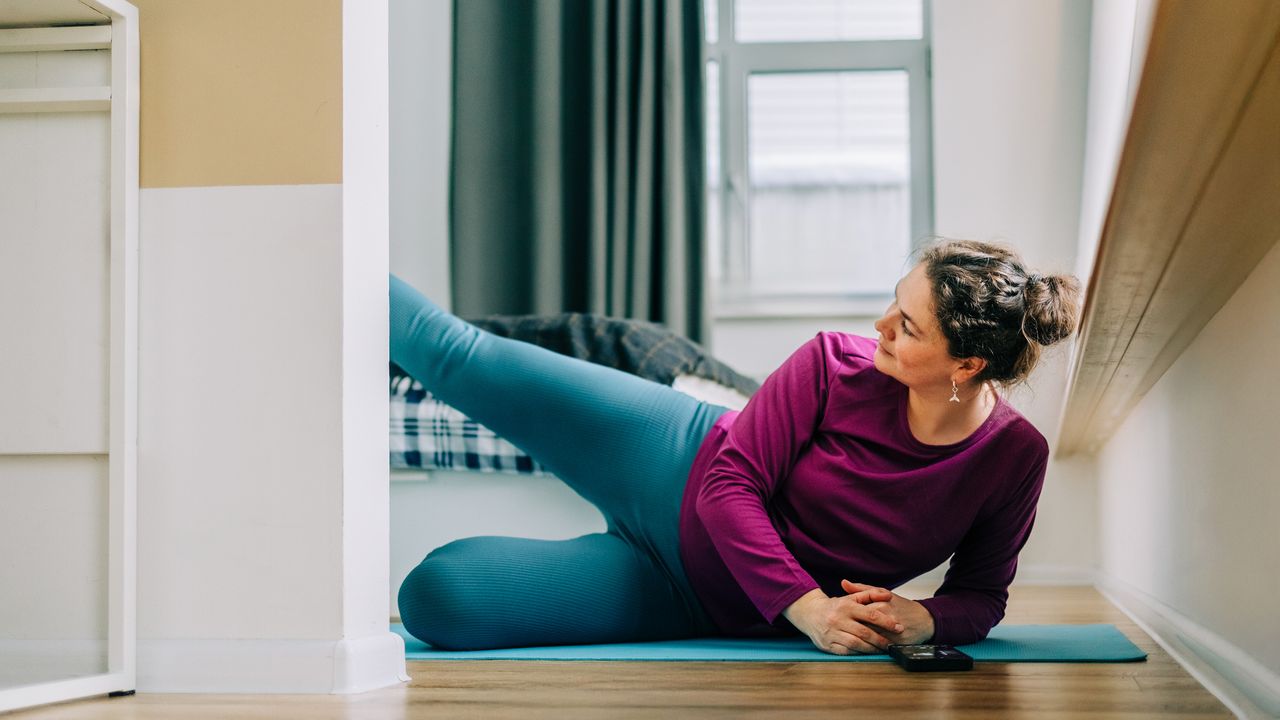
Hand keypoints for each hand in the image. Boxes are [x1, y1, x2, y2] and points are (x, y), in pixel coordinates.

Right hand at [782, 585, 905, 655]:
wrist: (809, 613)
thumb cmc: (835, 606)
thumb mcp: (851, 597)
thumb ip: (870, 594)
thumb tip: (888, 595)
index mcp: (846, 606)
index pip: (871, 615)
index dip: (887, 622)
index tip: (898, 627)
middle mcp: (838, 619)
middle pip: (865, 632)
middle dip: (881, 639)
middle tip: (892, 643)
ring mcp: (832, 633)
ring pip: (856, 644)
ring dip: (871, 648)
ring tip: (882, 649)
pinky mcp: (827, 645)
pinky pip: (846, 651)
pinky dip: (858, 652)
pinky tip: (866, 652)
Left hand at [840, 580, 935, 645]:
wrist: (924, 619)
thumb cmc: (901, 605)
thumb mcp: (882, 593)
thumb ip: (861, 589)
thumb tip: (843, 583)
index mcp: (880, 604)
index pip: (857, 611)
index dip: (847, 616)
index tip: (841, 618)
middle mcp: (886, 617)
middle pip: (861, 625)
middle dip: (851, 629)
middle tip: (843, 630)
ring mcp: (891, 632)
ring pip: (870, 638)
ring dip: (859, 640)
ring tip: (851, 639)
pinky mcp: (897, 643)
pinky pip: (879, 648)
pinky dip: (871, 648)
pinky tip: (864, 647)